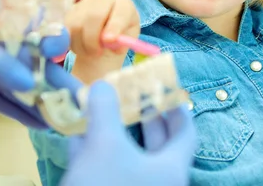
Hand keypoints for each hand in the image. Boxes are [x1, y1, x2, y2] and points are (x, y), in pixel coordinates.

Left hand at [0, 4, 80, 127]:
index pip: (40, 28)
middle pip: (37, 62)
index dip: (55, 42)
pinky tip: (41, 124)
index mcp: (5, 20)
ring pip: (24, 85)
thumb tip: (29, 83)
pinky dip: (22, 113)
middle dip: (58, 80)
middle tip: (79, 98)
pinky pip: (5, 102)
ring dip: (43, 101)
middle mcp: (4, 43)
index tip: (62, 56)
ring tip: (64, 117)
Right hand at [61, 81, 195, 185]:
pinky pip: (111, 173)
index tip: (166, 90)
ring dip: (115, 134)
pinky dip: (98, 155)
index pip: (186, 133)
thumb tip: (102, 86)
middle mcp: (160, 183)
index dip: (177, 108)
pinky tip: (77, 139)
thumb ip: (105, 110)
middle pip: (159, 145)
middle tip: (133, 96)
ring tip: (101, 111)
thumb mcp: (103, 144)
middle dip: (145, 118)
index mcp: (171, 170)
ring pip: (130, 159)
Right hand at [65, 0, 139, 82]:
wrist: (106, 35)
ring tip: (91, 53)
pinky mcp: (71, 12)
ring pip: (77, 24)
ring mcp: (86, 3)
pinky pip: (66, 29)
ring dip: (82, 44)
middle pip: (93, 15)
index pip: (120, 12)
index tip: (109, 41)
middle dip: (93, 39)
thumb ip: (121, 41)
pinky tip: (82, 48)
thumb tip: (110, 42)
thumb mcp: (126, 41)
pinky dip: (73, 43)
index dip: (114, 26)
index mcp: (124, 4)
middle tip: (96, 53)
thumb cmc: (120, 37)